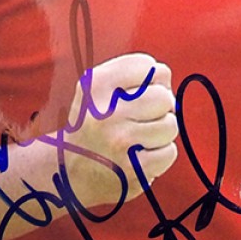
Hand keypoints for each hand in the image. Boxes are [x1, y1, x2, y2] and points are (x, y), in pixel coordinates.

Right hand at [66, 53, 177, 205]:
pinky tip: (142, 156)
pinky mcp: (135, 169)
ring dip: (161, 134)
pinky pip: (169, 152)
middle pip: (163, 96)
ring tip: (141, 139)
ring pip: (170, 125)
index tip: (137, 95)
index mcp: (96, 86)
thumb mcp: (96, 91)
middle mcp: (106, 112)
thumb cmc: (93, 128)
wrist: (70, 174)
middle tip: (143, 120)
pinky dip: (161, 155)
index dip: (150, 80)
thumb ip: (130, 75)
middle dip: (160, 108)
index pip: (147, 65)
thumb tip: (166, 77)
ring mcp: (120, 142)